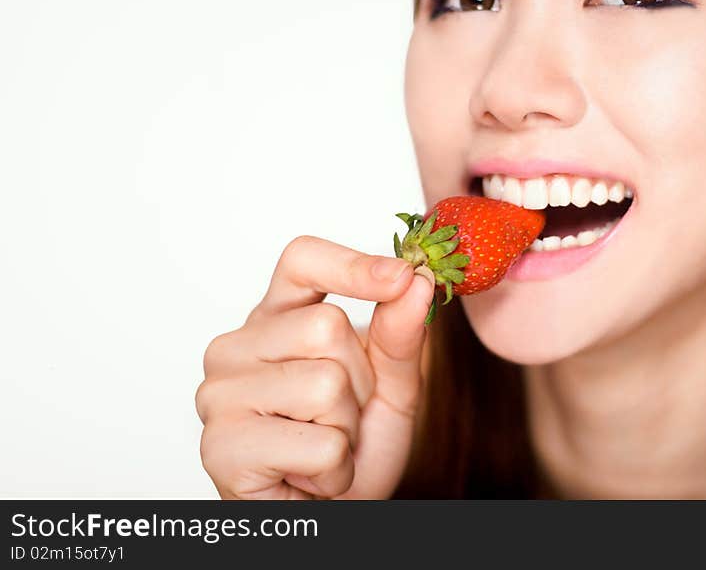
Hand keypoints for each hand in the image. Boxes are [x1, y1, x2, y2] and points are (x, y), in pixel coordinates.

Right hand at [195, 235, 434, 498]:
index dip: (351, 264)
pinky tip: (310, 476)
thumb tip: (417, 282)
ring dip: (348, 429)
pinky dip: (335, 469)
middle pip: (327, 327)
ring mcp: (220, 394)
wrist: (332, 512)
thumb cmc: (353, 444)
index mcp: (275, 318)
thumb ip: (400, 334)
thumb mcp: (390, 383)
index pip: (302, 260)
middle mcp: (235, 347)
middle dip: (360, 382)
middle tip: (341, 416)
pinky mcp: (221, 446)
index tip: (401, 274)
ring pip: (325, 384)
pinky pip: (318, 443)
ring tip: (324, 446)